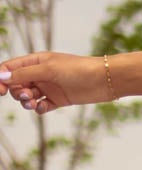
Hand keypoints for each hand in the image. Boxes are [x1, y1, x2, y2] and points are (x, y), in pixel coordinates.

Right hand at [0, 51, 116, 112]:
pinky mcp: (58, 100)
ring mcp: (49, 87)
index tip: (1, 91)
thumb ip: (25, 74)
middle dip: (17, 92)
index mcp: (35, 61)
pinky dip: (38, 108)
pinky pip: (41, 106)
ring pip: (27, 96)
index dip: (2, 78)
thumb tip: (2, 77)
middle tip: (27, 95)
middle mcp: (40, 74)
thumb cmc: (77, 69)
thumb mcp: (48, 70)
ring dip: (26, 101)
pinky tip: (43, 107)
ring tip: (33, 102)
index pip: (10, 68)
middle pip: (17, 84)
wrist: (103, 80)